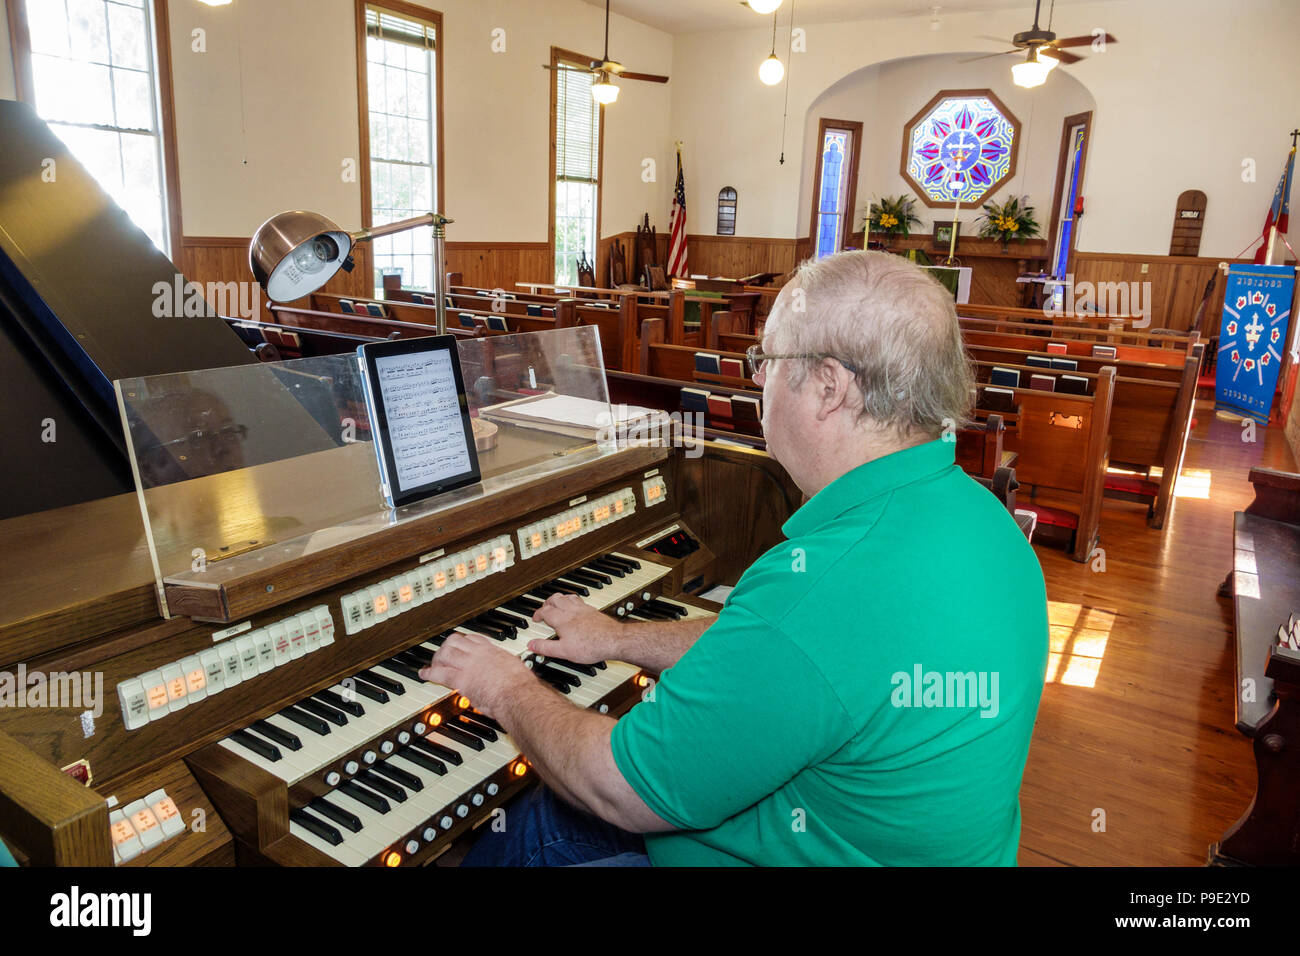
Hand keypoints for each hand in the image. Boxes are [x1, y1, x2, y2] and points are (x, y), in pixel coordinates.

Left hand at [419, 632, 534, 720]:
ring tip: (433, 663)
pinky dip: (429, 672)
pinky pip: (440, 673)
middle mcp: (478, 654)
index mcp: (492, 650)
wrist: (518, 694)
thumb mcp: (515, 667)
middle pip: (455, 641)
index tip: (460, 645)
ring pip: (445, 653)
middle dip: (446, 647)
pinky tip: (423, 674)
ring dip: (437, 658)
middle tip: (442, 654)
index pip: (473, 638)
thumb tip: (509, 670)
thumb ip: (506, 667)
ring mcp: (468, 665)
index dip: (463, 641)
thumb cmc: (521, 685)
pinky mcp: (461, 680)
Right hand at [529, 593, 621, 664]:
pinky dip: (572, 601)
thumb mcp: (563, 651)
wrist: (613, 640)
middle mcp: (572, 611)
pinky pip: (579, 600)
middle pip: (555, 599)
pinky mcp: (592, 611)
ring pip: (567, 597)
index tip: (536, 619)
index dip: (538, 614)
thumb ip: (546, 647)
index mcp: (562, 619)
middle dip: (547, 603)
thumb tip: (531, 645)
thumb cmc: (591, 645)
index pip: (545, 611)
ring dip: (559, 599)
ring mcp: (583, 609)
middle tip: (544, 609)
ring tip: (557, 605)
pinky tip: (575, 608)